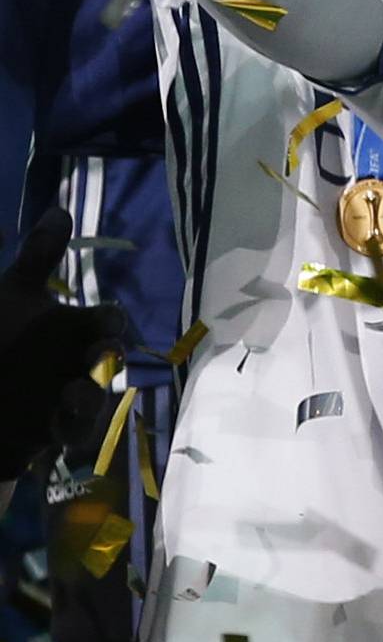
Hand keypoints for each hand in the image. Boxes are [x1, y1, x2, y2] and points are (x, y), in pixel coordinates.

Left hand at [0, 207, 126, 482]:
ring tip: (68, 395)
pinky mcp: (57, 430)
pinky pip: (76, 432)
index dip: (111, 322)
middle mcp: (81, 361)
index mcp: (75, 329)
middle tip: (99, 355)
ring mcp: (71, 396)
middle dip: (106, 357)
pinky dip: (70, 427)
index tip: (105, 325)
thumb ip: (39, 258)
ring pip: (93, 398)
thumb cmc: (4, 339)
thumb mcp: (15, 294)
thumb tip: (59, 209)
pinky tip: (55, 422)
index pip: (109, 320)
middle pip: (109, 359)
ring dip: (86, 397)